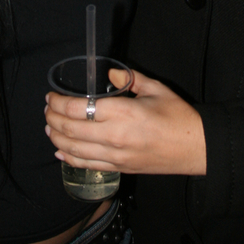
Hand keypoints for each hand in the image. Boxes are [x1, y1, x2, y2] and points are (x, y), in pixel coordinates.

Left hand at [45, 69, 205, 175]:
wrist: (196, 148)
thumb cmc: (178, 115)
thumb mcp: (156, 89)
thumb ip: (129, 79)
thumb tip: (110, 74)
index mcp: (123, 113)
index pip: (79, 109)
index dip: (59, 103)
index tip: (51, 96)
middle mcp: (114, 137)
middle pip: (70, 129)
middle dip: (52, 118)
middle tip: (47, 109)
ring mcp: (116, 156)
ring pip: (74, 150)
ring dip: (56, 138)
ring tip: (49, 127)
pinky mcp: (119, 169)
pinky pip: (87, 165)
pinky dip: (69, 158)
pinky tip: (61, 151)